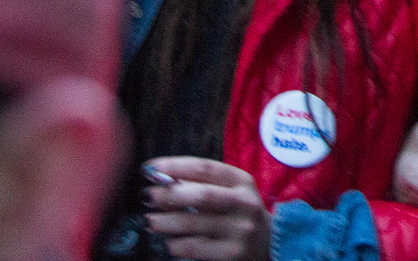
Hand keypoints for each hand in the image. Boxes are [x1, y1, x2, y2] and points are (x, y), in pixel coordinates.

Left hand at [142, 157, 270, 260]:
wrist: (270, 244)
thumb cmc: (239, 213)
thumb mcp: (230, 192)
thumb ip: (202, 185)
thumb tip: (163, 180)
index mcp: (242, 181)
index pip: (205, 168)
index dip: (175, 166)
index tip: (150, 168)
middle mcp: (244, 203)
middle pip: (201, 195)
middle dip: (169, 194)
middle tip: (147, 196)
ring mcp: (240, 230)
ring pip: (194, 223)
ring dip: (166, 221)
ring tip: (151, 221)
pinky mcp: (233, 253)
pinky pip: (195, 247)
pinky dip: (176, 244)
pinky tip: (170, 242)